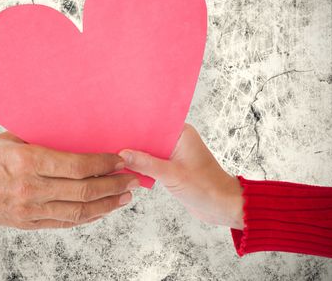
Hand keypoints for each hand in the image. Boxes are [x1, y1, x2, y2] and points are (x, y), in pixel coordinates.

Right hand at [0, 132, 138, 228]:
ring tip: (125, 196)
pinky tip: (101, 210)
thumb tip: (75, 139)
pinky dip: (87, 217)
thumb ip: (42, 140)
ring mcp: (30, 210)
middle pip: (84, 190)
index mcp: (28, 161)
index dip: (104, 163)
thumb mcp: (11, 138)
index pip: (78, 165)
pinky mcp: (28, 223)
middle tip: (133, 178)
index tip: (120, 159)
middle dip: (114, 184)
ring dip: (107, 204)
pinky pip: (64, 222)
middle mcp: (32, 188)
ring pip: (79, 211)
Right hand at [119, 124, 243, 228]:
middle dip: (131, 141)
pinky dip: (140, 166)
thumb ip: (146, 164)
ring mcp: (173, 154)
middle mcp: (176, 140)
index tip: (115, 126)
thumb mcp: (172, 175)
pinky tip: (125, 168)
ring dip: (134, 155)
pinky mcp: (171, 167)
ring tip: (112, 155)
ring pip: (147, 150)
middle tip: (108, 142)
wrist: (222, 207)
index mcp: (181, 133)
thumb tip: (122, 154)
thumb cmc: (207, 187)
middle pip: (147, 136)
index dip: (134, 125)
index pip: (152, 123)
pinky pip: (151, 163)